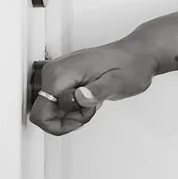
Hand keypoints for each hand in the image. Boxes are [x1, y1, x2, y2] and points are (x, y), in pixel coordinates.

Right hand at [29, 42, 156, 136]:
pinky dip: (74, 108)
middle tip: (90, 108)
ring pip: (51, 110)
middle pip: (43, 113)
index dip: (63, 123)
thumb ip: (98, 91)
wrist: (137, 55)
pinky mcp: (64, 79)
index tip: (83, 114)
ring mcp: (58, 75)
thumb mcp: (118, 82)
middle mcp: (54, 72)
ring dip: (72, 114)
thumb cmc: (130, 65)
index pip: (40, 114)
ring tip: (92, 102)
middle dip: (67, 119)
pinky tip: (89, 100)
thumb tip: (80, 96)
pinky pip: (59, 103)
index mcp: (60, 73)